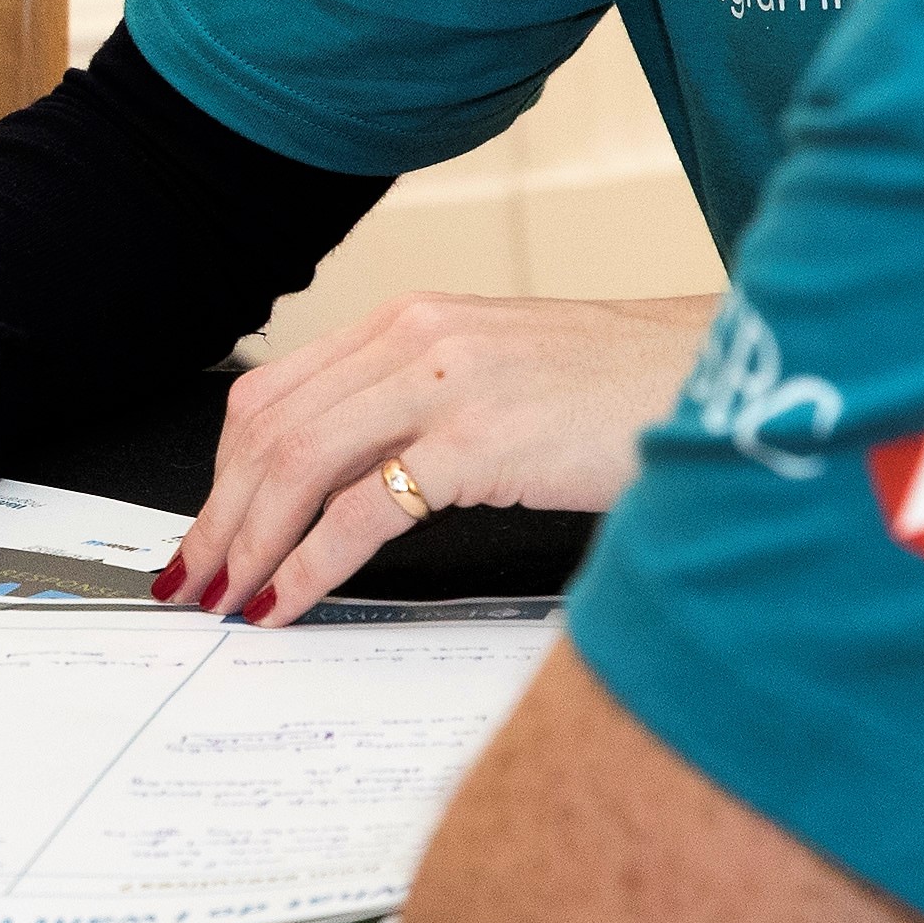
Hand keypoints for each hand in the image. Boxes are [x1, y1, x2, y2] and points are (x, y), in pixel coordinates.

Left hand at [166, 291, 710, 621]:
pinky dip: (310, 564)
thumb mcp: (505, 379)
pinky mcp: (482, 439)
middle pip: (269, 431)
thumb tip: (350, 485)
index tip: (205, 528)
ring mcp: (446, 384)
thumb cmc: (630, 393)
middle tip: (190, 580)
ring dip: (248, 543)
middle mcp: (415, 338)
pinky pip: (362, 511)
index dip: (224, 469)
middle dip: (217, 515)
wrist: (733, 376)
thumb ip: (428, 409)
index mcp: (413, 320)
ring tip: (225, 599)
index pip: (275, 394)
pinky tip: (290, 601)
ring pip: (298, 466)